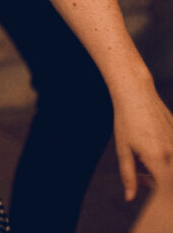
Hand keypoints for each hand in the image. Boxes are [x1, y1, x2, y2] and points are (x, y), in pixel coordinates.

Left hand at [112, 83, 172, 203]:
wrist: (136, 93)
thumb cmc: (126, 121)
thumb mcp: (123, 149)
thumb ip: (128, 175)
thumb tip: (130, 198)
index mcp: (157, 159)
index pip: (162, 189)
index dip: (152, 190)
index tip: (140, 180)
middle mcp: (172, 152)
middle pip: (170, 179)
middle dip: (158, 180)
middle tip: (141, 169)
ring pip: (172, 165)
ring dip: (162, 167)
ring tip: (145, 155)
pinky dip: (167, 154)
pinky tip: (153, 143)